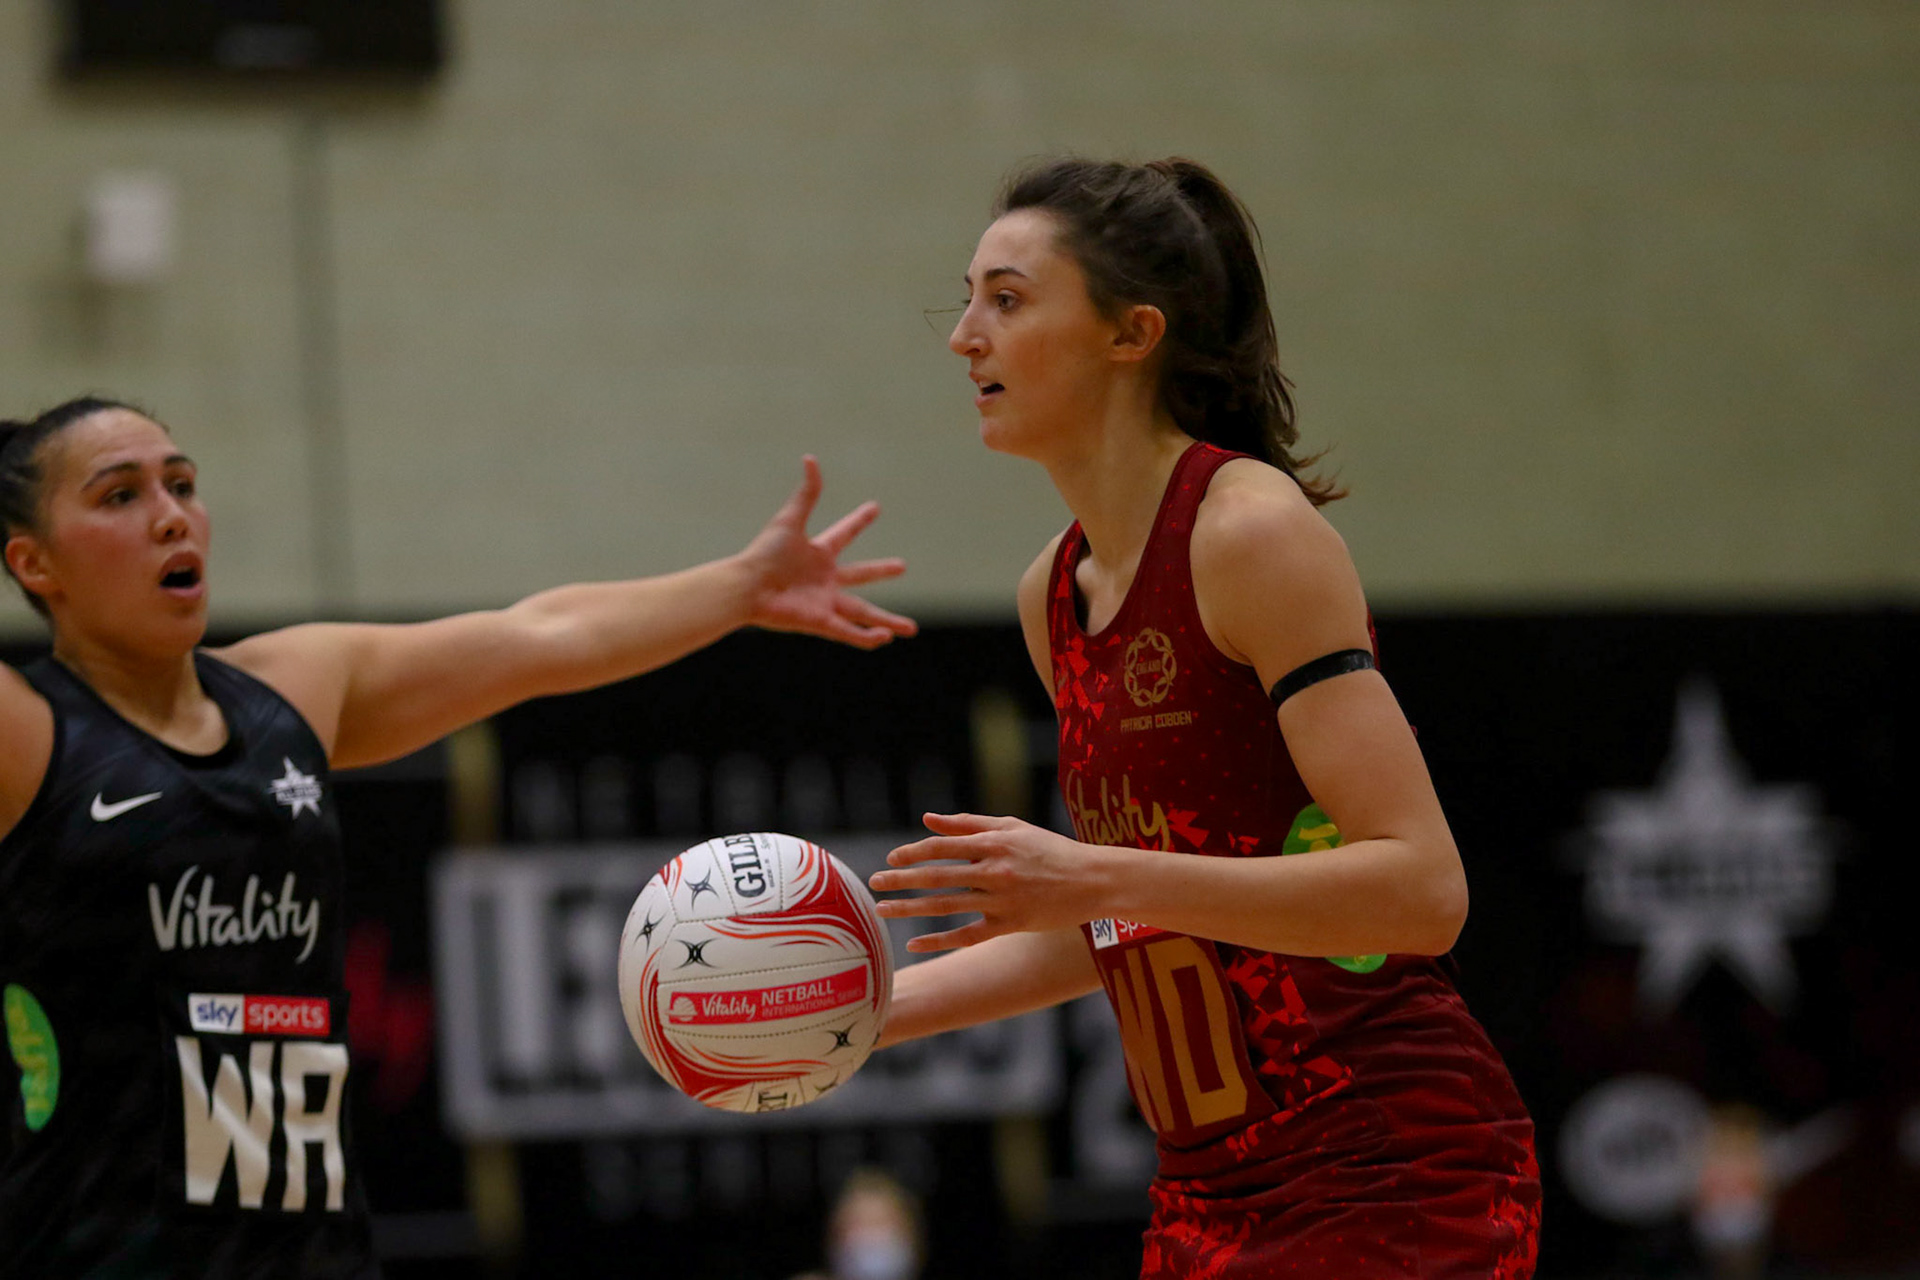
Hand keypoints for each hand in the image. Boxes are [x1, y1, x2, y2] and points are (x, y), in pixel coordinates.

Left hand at [739, 456, 917, 648]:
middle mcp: (825, 578)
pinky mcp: (820, 621)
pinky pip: (848, 632)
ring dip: (887, 621)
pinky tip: (885, 639)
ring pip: (863, 613)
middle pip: (861, 574)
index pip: (844, 533)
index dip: (859, 520)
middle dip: (881, 570)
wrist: (746, 587)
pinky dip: (866, 638)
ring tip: (911, 628)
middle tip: (902, 565)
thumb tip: (811, 458)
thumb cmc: (763, 554)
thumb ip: (807, 493)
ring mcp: (824, 601)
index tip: (874, 508)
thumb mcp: (790, 521)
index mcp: (818, 552)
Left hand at [868, 812, 1112, 951]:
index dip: (913, 852)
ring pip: (946, 906)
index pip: (943, 846)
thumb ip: (969, 823)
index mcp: (995, 842)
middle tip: (874, 883)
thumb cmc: (1050, 848)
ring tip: (882, 910)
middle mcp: (995, 870)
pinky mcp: (1011, 924)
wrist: (1093, 880)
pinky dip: (939, 940)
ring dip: (910, 908)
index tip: (892, 858)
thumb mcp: (1012, 827)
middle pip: (938, 875)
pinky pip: (967, 935)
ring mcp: (1002, 900)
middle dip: (901, 880)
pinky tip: (914, 944)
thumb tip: (927, 820)